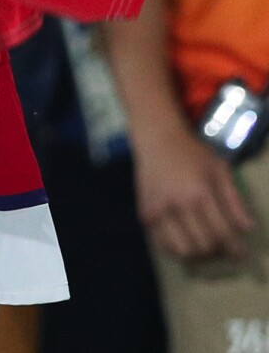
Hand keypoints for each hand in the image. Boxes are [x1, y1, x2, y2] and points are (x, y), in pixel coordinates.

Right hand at [134, 124, 253, 260]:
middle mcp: (178, 203)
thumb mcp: (219, 169)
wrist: (156, 139)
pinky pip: (162, 245)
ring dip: (197, 253)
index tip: (241, 253)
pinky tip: (183, 239)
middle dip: (217, 250)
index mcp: (200, 191)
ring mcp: (159, 210)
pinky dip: (175, 249)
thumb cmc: (191, 152)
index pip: (222, 232)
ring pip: (182, 251)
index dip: (235, 248)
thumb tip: (248, 228)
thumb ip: (234, 200)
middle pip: (204, 245)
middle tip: (222, 246)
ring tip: (203, 245)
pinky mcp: (145, 213)